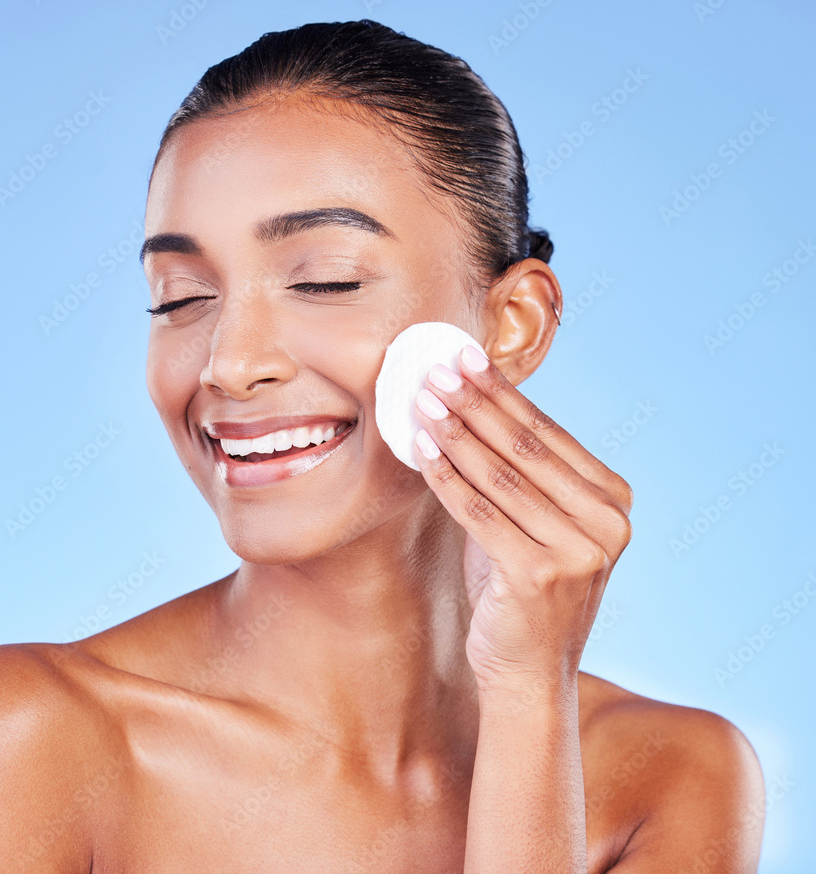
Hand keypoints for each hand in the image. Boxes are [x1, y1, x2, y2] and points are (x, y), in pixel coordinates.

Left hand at [412, 344, 632, 690]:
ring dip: (454, 432)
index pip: (548, 434)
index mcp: (613, 502)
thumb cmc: (521, 591)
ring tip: (422, 400)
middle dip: (474, 402)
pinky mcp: (539, 576)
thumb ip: (519, 473)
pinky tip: (420, 449)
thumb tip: (471, 403)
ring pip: (500, 476)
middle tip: (436, 368)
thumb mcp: (534, 523)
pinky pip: (479, 512)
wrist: (528, 675)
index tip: (465, 359)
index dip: (501, 394)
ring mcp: (579, 552)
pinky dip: (445, 477)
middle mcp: (607, 524)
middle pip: (525, 448)